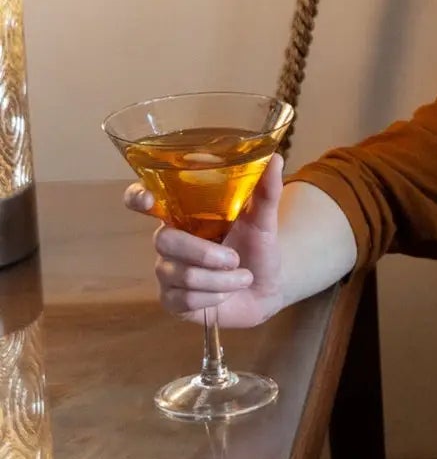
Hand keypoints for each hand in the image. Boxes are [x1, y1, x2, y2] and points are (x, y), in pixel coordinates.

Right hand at [126, 154, 286, 327]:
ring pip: (182, 274)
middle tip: (236, 259)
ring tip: (243, 276)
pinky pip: (186, 299)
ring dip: (223, 279)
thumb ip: (266, 191)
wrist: (266, 289)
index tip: (146, 199)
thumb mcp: (264, 220)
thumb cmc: (258, 249)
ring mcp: (167, 272)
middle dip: (205, 253)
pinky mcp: (171, 300)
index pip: (145, 200)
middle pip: (164, 241)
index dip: (138, 197)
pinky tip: (227, 293)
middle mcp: (170, 241)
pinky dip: (216, 297)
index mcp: (185, 215)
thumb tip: (276, 158)